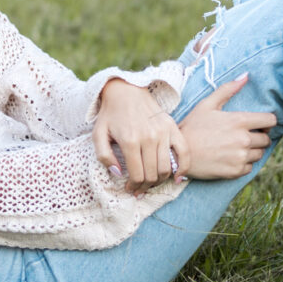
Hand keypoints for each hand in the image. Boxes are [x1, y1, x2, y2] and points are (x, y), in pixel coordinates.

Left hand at [93, 78, 189, 193]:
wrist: (125, 91)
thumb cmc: (110, 115)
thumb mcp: (98, 134)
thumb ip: (104, 156)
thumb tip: (118, 173)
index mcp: (129, 141)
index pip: (137, 175)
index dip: (133, 186)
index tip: (130, 190)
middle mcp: (149, 138)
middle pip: (152, 174)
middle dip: (145, 186)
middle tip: (140, 189)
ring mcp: (163, 133)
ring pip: (167, 168)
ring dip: (160, 181)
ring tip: (151, 183)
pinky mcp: (173, 128)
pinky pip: (184, 153)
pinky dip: (183, 169)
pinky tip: (177, 178)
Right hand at [179, 73, 276, 178]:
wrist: (176, 154)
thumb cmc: (191, 127)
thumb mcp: (206, 105)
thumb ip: (227, 90)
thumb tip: (246, 76)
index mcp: (238, 121)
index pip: (270, 120)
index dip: (265, 121)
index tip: (258, 124)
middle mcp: (243, 139)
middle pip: (266, 139)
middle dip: (257, 136)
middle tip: (240, 136)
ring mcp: (240, 156)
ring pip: (259, 153)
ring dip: (250, 150)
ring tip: (232, 147)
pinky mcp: (236, 171)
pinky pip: (250, 167)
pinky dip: (242, 163)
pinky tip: (228, 158)